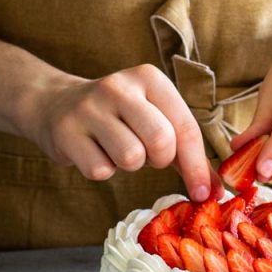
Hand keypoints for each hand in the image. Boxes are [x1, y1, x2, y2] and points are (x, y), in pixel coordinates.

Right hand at [20, 63, 220, 200]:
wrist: (55, 105)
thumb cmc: (120, 117)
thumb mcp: (155, 117)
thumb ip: (186, 151)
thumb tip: (215, 191)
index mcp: (149, 78)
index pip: (185, 126)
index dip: (198, 166)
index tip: (205, 193)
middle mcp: (119, 87)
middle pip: (161, 141)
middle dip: (160, 160)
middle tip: (148, 156)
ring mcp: (89, 108)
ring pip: (131, 158)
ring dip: (130, 164)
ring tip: (118, 147)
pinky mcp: (65, 132)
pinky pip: (100, 170)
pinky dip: (102, 170)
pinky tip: (95, 151)